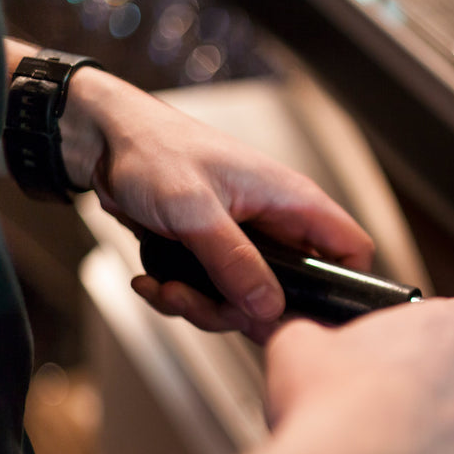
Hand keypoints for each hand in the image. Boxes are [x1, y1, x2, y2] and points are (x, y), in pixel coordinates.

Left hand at [61, 66, 373, 341]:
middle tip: (211, 307)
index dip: (342, 285)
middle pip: (293, 291)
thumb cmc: (152, 149)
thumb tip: (267, 307)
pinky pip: (215, 293)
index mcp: (291, 201)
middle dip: (248, 310)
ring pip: (249, 299)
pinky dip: (182, 297)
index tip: (308, 314)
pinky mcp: (215, 252)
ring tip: (168, 289)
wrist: (102, 139)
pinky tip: (154, 281)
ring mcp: (246, 240)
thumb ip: (234, 261)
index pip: (351, 248)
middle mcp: (276, 223)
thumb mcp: (193, 210)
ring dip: (205, 307)